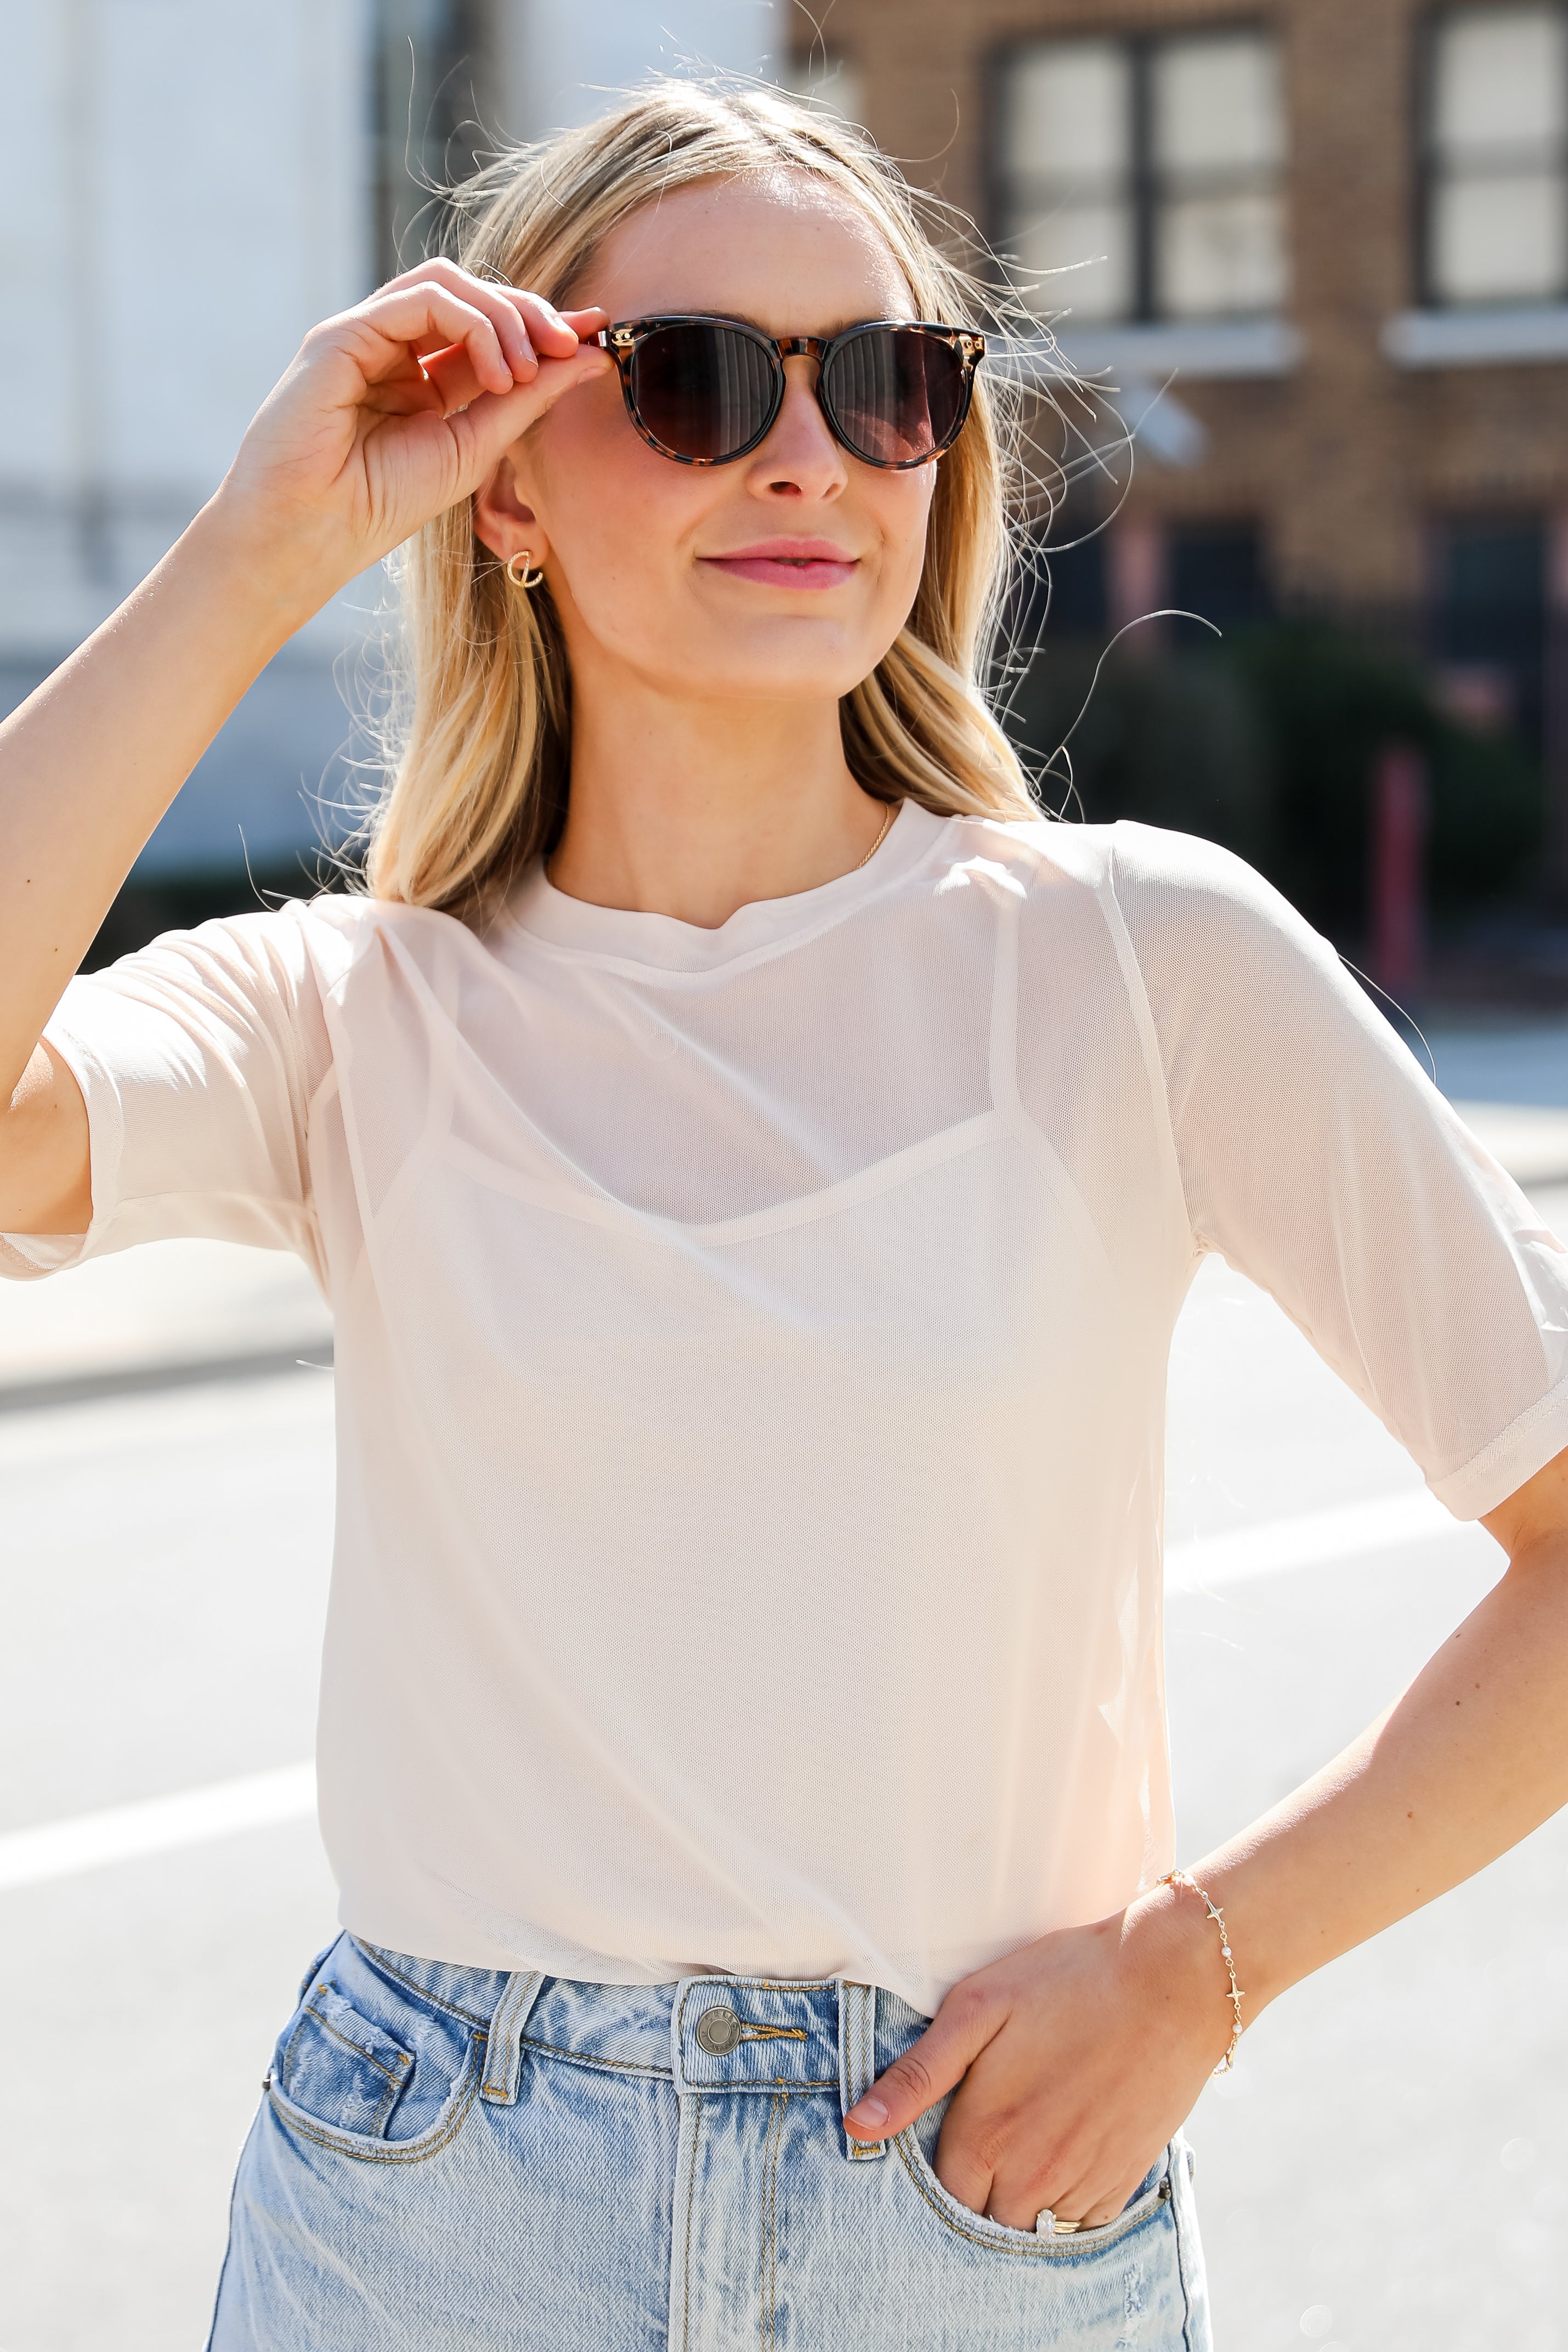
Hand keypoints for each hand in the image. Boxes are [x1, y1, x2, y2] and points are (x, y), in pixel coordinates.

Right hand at [215, 258, 611, 607]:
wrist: (311, 534)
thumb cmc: (380, 504)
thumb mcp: (473, 447)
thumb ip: (526, 400)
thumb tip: (590, 357)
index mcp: (419, 377)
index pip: (485, 329)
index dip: (540, 325)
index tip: (594, 338)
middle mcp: (391, 348)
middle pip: (471, 294)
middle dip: (531, 313)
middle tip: (573, 345)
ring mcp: (364, 335)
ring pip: (448, 284)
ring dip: (504, 315)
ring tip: (531, 365)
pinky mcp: (342, 333)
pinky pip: (422, 298)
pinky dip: (472, 324)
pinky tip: (495, 370)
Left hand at [844, 1888, 1231, 2228]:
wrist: (1171, 1981)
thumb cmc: (1067, 1980)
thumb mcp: (979, 2007)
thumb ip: (917, 2075)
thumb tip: (856, 2126)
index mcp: (986, 2136)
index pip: (940, 2193)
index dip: (937, 2166)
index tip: (950, 2130)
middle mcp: (1032, 2176)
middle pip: (983, 2219)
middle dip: (978, 2187)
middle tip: (990, 2131)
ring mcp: (1082, 2184)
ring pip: (1033, 2226)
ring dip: (1022, 2197)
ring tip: (1030, 2136)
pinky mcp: (1124, 2181)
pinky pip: (1081, 2223)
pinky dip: (1068, 2200)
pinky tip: (1069, 2146)